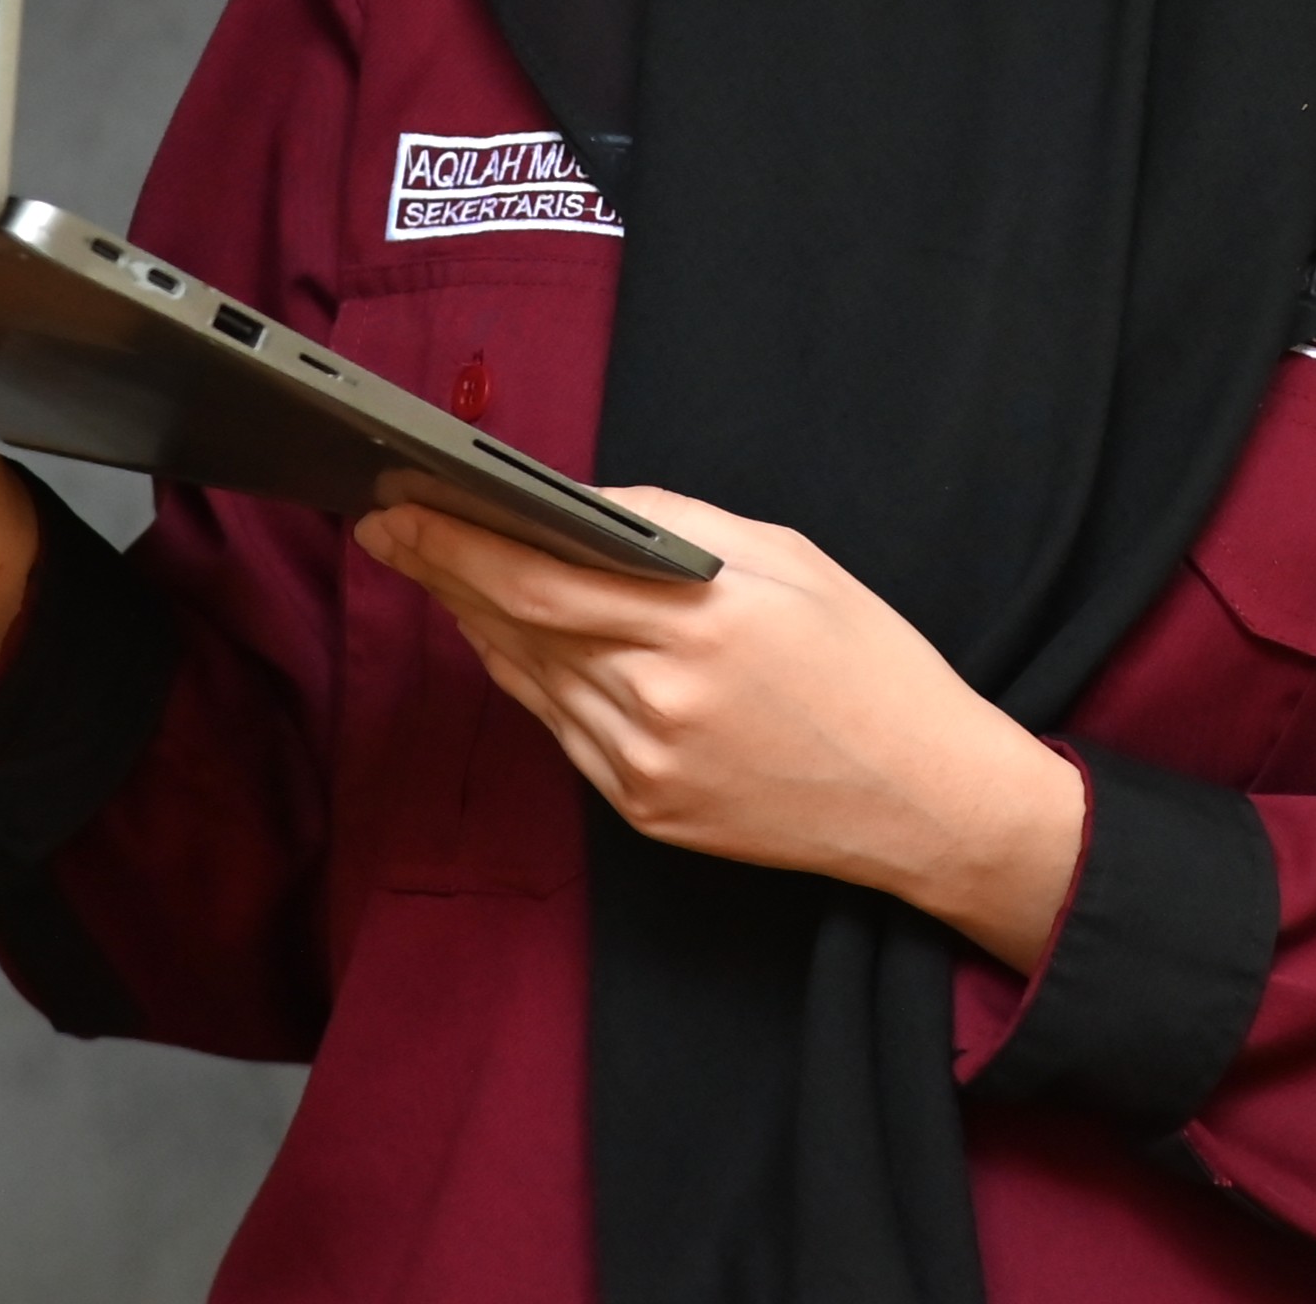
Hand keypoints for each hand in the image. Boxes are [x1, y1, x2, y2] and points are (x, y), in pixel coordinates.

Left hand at [350, 490, 1084, 970]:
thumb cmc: (868, 662)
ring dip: (478, 625)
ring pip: (529, 681)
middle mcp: (657, 702)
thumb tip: (583, 503)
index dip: (453, 544)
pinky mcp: (644, 813)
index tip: (397, 509)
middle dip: (445, 573)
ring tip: (442, 572)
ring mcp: (644, 769)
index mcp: (697, 623)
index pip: (538, 576)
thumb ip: (676, 525)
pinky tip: (508, 641)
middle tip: (392, 529)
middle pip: (516, 628)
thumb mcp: (787, 557)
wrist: (923, 799)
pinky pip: (562, 731)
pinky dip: (526, 679)